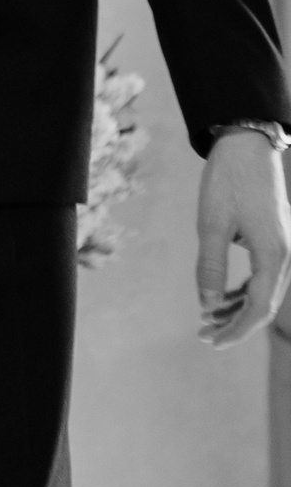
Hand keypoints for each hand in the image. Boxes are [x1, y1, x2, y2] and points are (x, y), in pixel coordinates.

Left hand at [196, 129, 290, 347]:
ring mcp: (283, 247)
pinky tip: (224, 297)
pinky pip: (264, 276)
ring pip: (265, 292)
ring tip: (209, 319)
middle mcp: (284, 256)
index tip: (211, 342)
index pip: (257, 309)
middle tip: (204, 334)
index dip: (235, 330)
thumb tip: (209, 305)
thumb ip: (211, 267)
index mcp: (273, 256)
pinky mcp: (275, 239)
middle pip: (264, 305)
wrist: (246, 144)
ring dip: (238, 308)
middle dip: (235, 324)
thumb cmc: (228, 181)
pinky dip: (245, 290)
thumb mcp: (211, 224)